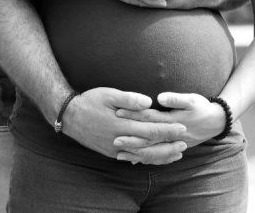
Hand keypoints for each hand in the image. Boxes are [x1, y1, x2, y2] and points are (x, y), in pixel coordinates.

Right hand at [61, 87, 187, 164]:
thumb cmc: (90, 101)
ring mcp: (115, 149)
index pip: (150, 130)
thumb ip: (129, 99)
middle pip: (149, 146)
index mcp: (121, 125)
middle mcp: (120, 140)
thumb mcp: (108, 94)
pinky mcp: (111, 153)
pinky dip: (146, 159)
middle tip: (185, 143)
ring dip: (160, 155)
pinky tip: (155, 158)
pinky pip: (133, 158)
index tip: (181, 128)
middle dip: (168, 145)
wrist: (70, 116)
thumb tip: (149, 103)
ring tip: (176, 154)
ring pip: (142, 156)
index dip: (167, 130)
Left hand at [113, 92, 225, 155]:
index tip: (118, 112)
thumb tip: (160, 97)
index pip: (149, 118)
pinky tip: (134, 160)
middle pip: (148, 138)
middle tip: (114, 139)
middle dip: (131, 139)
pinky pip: (158, 156)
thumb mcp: (192, 99)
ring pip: (152, 151)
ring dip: (136, 153)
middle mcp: (171, 135)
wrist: (216, 122)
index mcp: (172, 121)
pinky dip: (146, 159)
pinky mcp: (174, 147)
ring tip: (119, 154)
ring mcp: (172, 143)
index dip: (134, 114)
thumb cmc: (202, 107)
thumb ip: (176, 99)